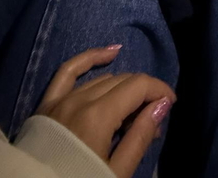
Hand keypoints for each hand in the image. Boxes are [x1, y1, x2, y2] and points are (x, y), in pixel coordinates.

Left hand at [36, 45, 174, 177]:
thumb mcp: (116, 172)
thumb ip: (140, 136)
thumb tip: (162, 104)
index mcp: (98, 116)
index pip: (138, 86)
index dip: (160, 91)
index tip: (171, 105)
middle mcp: (79, 100)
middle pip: (123, 81)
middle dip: (144, 94)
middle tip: (153, 120)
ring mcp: (60, 100)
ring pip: (102, 79)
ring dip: (123, 88)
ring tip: (135, 111)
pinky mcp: (46, 105)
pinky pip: (68, 71)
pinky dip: (90, 59)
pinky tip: (110, 53)